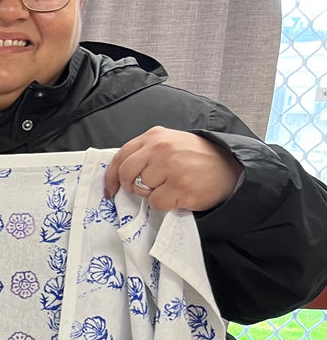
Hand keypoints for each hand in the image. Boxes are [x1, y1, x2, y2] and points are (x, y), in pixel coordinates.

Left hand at [104, 127, 241, 211]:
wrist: (231, 167)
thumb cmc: (197, 158)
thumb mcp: (170, 144)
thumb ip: (146, 152)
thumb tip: (119, 173)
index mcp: (155, 136)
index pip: (121, 156)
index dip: (111, 176)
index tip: (110, 189)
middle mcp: (160, 148)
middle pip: (126, 173)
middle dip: (130, 186)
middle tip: (143, 189)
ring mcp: (170, 166)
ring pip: (141, 189)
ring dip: (152, 193)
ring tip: (171, 186)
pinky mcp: (179, 185)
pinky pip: (156, 202)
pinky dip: (165, 203)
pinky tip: (179, 194)